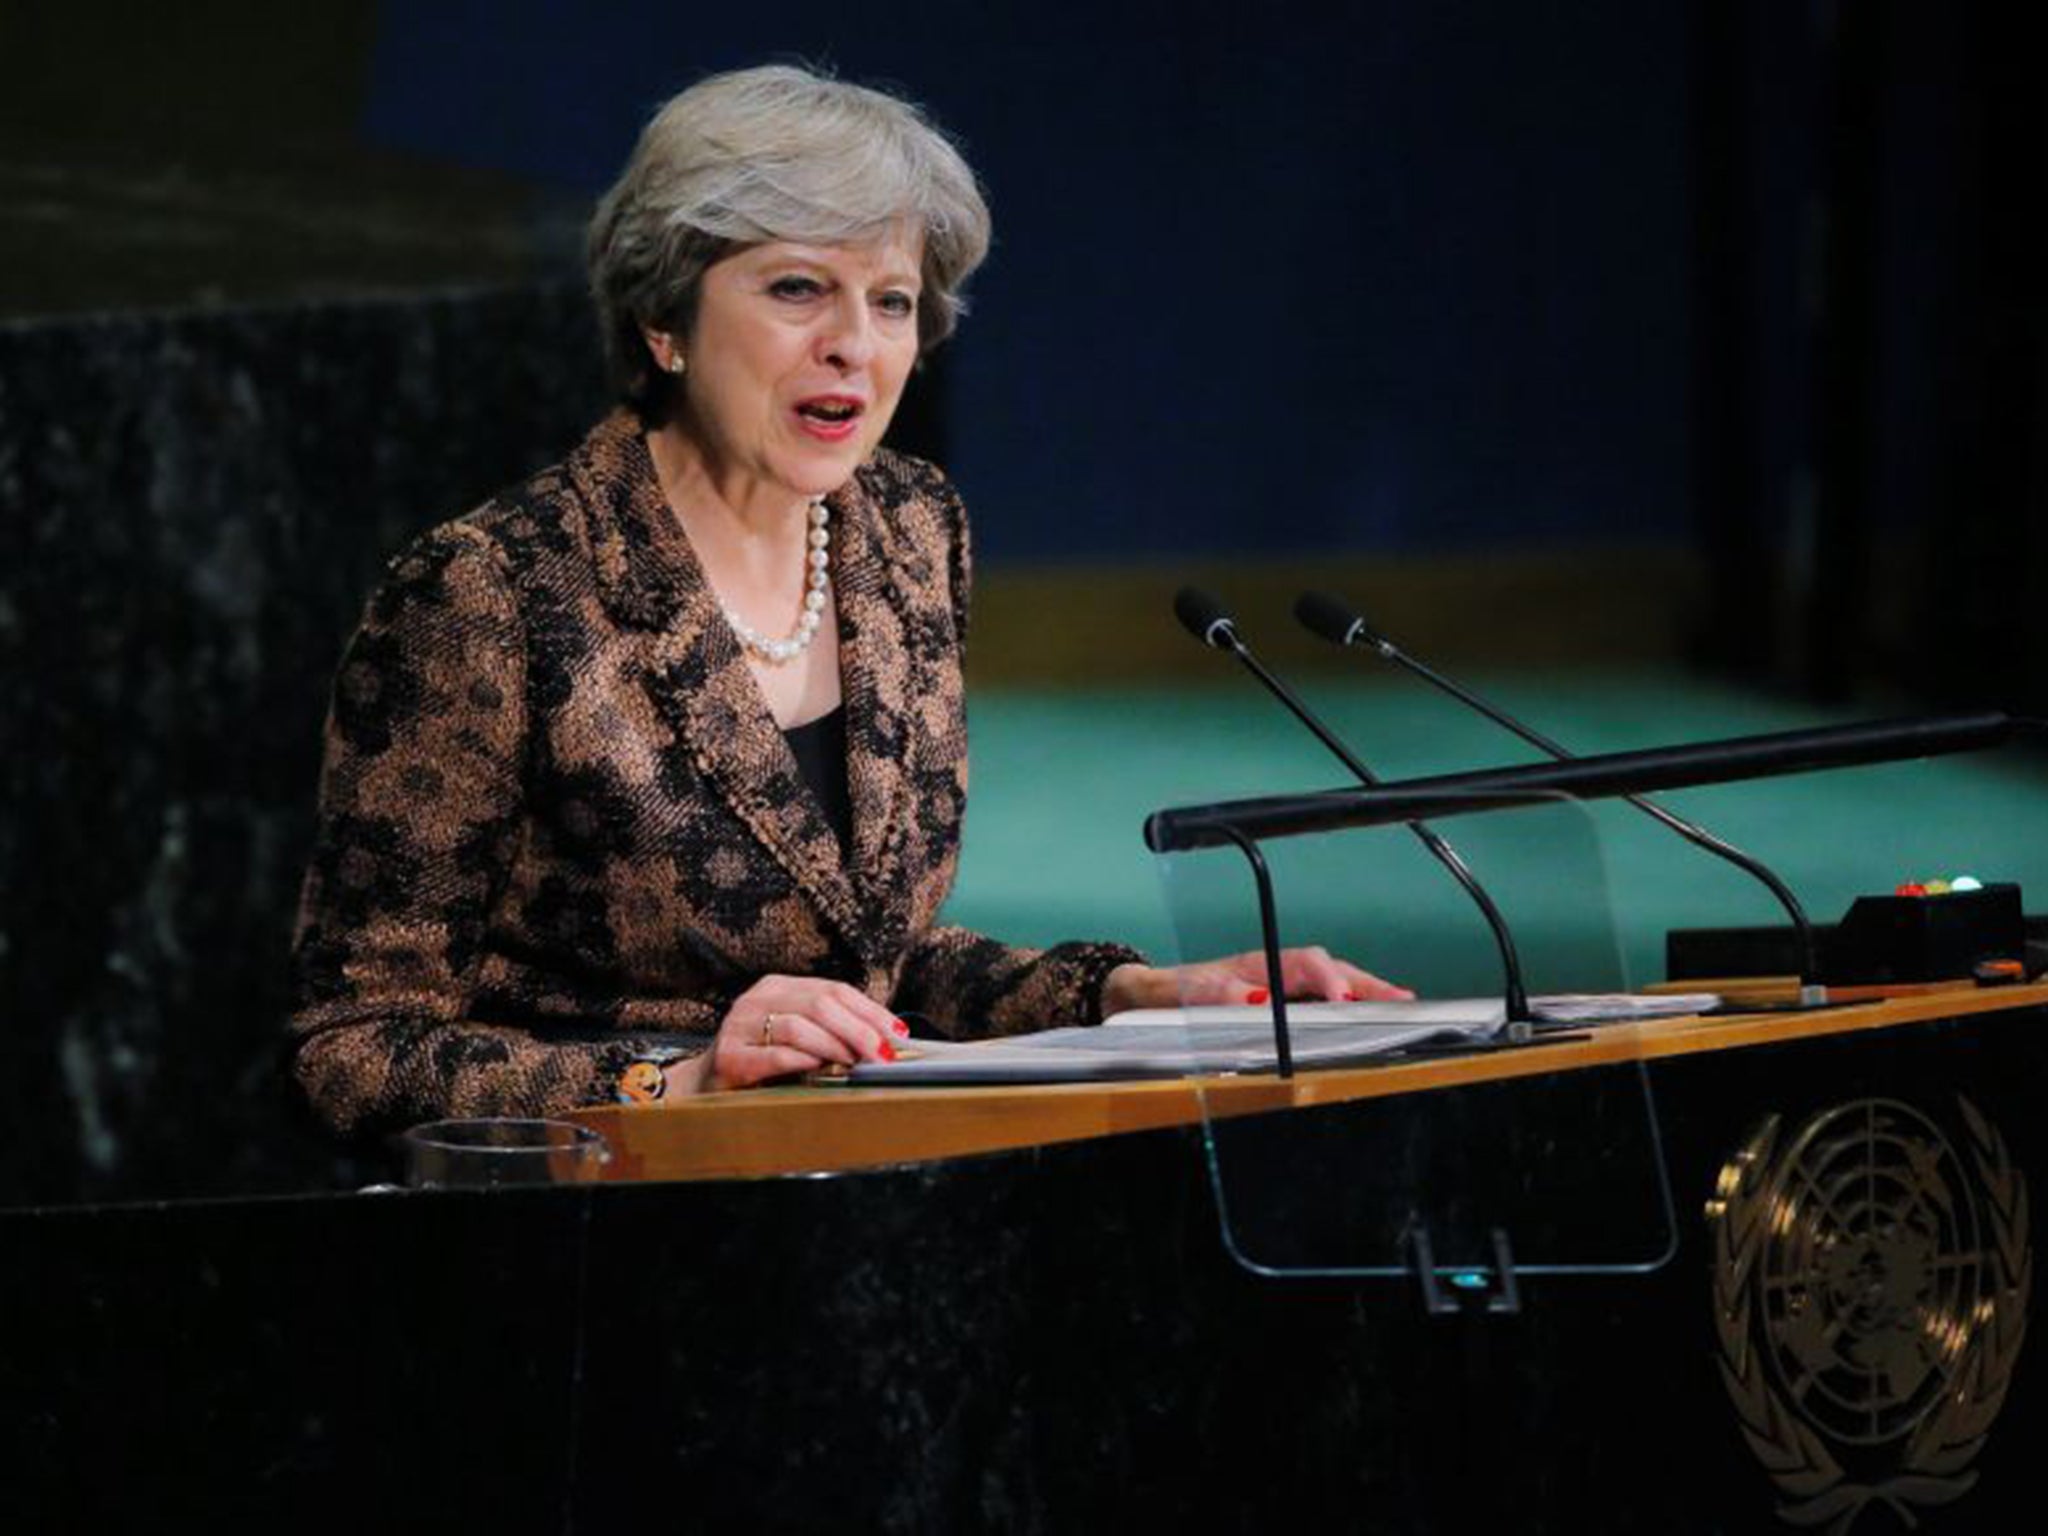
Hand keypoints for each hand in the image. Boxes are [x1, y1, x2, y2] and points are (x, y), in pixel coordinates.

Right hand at [668, 975, 909, 1092]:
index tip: (897, 1034)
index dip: (870, 1011)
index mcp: (778, 986)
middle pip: (820, 1003)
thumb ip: (832, 1031)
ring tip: (854, 1063)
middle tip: (882, 1053)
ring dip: (834, 1046)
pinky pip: (774, 1055)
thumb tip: (885, 1039)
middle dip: (859, 1029)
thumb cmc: (761, 1063)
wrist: (707, 1087)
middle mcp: (757, 999)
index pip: (834, 990)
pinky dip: (802, 1062)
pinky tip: (819, 1069)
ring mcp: (739, 1026)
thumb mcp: (797, 1037)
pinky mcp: (729, 1057)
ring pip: (798, 1026)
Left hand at [1102, 947, 1413, 1013]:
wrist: (1148, 995)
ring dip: (1366, 991)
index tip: (1343, 995)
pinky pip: (1322, 998)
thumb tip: (1253, 996)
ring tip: (1401, 1004)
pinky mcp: (1281, 1003)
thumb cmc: (1169, 991)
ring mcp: (1280, 985)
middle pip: (1329, 969)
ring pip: (1332, 981)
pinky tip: (1370, 1012)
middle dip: (1365, 983)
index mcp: (1255, 964)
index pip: (1302, 964)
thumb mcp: (1183, 994)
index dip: (1326, 978)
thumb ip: (1214, 994)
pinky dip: (1351, 1002)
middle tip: (1399, 999)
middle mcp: (1273, 971)